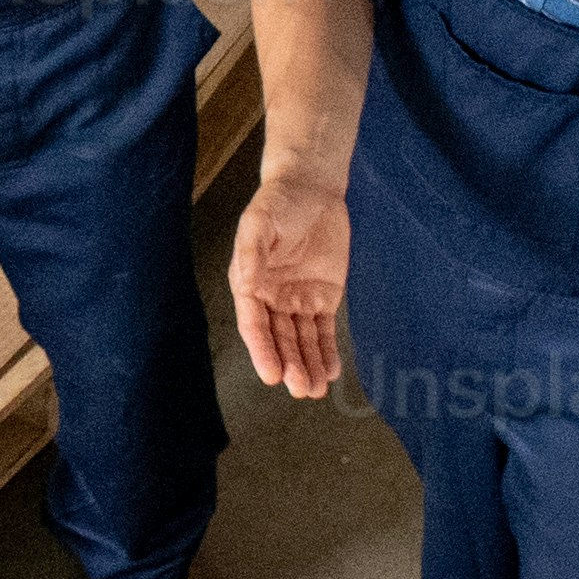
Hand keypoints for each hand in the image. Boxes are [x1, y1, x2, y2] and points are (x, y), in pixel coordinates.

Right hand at [235, 183, 346, 399]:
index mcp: (249, 283)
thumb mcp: (259, 222)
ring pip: (302, 340)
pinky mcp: (324, 297)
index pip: (254, 325)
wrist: (312, 188)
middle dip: (290, 365)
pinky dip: (328, 351)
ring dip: (308, 365)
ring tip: (316, 390)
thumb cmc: (278, 202)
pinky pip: (325, 330)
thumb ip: (252, 253)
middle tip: (301, 388)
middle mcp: (271, 298)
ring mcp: (298, 299)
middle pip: (280, 339)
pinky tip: (332, 371)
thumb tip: (246, 286)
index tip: (272, 375)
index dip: (262, 352)